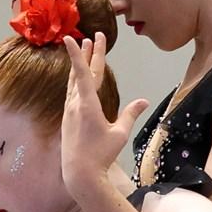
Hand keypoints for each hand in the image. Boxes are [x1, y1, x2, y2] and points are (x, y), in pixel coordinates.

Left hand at [55, 36, 145, 200]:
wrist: (80, 174)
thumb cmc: (101, 155)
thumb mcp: (120, 134)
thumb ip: (130, 114)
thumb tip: (144, 100)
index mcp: (88, 106)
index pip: (84, 74)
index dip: (78, 54)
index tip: (71, 38)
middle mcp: (75, 105)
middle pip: (81, 74)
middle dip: (88, 54)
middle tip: (92, 37)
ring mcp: (69, 112)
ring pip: (74, 82)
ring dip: (80, 65)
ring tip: (84, 49)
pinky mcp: (68, 119)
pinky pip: (72, 93)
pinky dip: (76, 80)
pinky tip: (79, 79)